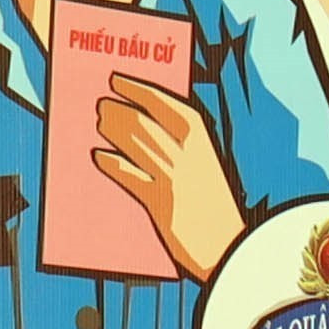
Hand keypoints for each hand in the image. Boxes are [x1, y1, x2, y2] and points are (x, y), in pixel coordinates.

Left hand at [90, 77, 245, 283]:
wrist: (229, 249)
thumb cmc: (214, 209)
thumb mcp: (204, 171)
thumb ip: (181, 150)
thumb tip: (141, 127)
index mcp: (204, 143)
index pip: (167, 104)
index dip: (138, 89)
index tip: (116, 79)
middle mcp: (189, 155)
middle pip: (145, 122)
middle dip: (119, 110)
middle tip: (101, 104)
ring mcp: (174, 178)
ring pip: (135, 143)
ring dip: (113, 129)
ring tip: (99, 122)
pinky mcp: (161, 203)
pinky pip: (130, 176)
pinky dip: (112, 164)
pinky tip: (99, 158)